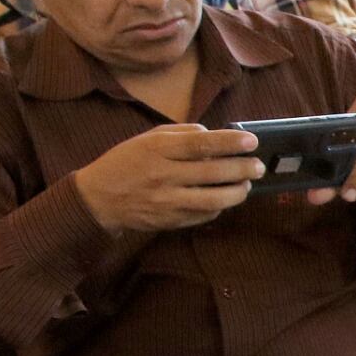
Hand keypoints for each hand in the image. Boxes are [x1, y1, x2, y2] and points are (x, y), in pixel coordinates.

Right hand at [72, 124, 262, 233]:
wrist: (97, 199)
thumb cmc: (127, 162)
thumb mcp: (148, 139)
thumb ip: (181, 134)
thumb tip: (213, 135)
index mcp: (157, 149)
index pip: (200, 144)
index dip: (229, 142)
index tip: (251, 141)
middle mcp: (163, 175)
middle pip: (212, 172)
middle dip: (243, 169)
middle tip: (258, 166)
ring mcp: (167, 201)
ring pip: (213, 199)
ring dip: (237, 192)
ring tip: (246, 185)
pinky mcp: (170, 221)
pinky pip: (204, 215)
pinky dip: (219, 207)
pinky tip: (224, 199)